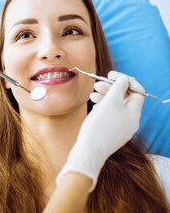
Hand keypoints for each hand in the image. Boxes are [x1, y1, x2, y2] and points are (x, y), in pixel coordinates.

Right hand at [56, 71, 144, 190]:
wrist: (89, 150)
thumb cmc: (100, 125)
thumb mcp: (110, 101)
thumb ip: (118, 87)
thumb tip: (124, 79)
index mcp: (135, 113)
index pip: (137, 91)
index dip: (125, 80)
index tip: (111, 75)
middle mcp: (131, 121)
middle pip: (125, 98)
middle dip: (111, 88)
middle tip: (97, 84)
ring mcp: (121, 128)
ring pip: (116, 107)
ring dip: (105, 97)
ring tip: (92, 95)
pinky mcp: (112, 133)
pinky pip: (110, 116)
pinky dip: (103, 108)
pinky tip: (93, 106)